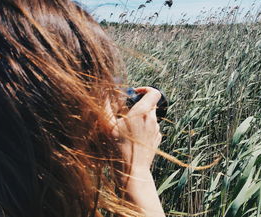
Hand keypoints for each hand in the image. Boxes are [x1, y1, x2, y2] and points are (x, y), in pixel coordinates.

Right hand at [106, 86, 165, 215]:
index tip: (135, 93)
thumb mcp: (108, 126)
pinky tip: (133, 137)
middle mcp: (153, 120)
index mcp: (143, 113)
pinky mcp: (157, 139)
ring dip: (141, 117)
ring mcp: (156, 130)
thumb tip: (104, 92)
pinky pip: (152, 128)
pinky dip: (144, 128)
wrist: (132, 170)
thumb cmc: (117, 148)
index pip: (154, 93)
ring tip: (127, 128)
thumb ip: (106, 107)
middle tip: (126, 111)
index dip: (145, 89)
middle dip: (139, 104)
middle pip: (150, 104)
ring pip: (151, 116)